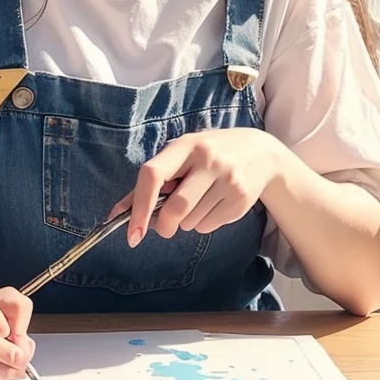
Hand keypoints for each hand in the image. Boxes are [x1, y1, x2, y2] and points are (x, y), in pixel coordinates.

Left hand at [110, 129, 282, 245]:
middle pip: (175, 208)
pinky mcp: (241, 200)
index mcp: (185, 145)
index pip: (153, 175)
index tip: (132, 233)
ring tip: (197, 202)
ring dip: (185, 222)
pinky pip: (208, 227)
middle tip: (164, 226)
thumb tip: (117, 212)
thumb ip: (152, 179)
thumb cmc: (209, 153)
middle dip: (164, 225)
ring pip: (191, 222)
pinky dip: (202, 224)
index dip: (138, 206)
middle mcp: (208, 160)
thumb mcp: (182, 154)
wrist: (261, 152)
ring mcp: (227, 180)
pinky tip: (213, 204)